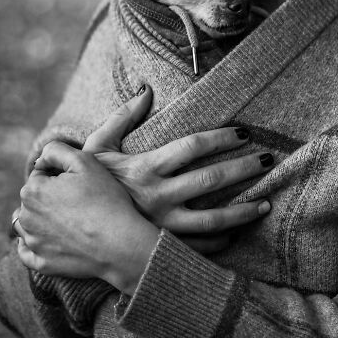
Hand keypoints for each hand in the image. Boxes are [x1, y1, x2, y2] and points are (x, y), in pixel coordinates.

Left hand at [16, 142, 158, 293]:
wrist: (120, 243)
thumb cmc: (104, 199)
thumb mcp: (84, 160)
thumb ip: (56, 150)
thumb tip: (40, 159)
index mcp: (32, 190)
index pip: (39, 175)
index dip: (59, 174)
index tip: (78, 182)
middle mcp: (26, 217)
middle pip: (33, 200)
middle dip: (48, 196)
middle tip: (77, 200)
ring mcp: (33, 243)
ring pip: (27, 224)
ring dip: (39, 219)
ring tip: (66, 219)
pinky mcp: (42, 264)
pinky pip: (27, 253)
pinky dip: (32, 246)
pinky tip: (45, 239)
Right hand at [82, 86, 272, 253]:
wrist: (70, 225)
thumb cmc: (89, 183)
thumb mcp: (98, 146)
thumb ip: (122, 117)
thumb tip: (145, 90)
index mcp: (145, 167)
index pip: (192, 146)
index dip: (221, 138)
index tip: (244, 133)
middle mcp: (158, 196)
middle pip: (211, 180)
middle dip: (243, 169)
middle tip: (267, 160)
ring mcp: (162, 225)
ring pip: (213, 218)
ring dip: (243, 211)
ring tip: (267, 203)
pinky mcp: (162, 246)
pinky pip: (199, 247)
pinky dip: (222, 242)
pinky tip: (238, 233)